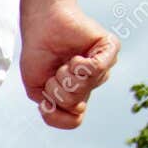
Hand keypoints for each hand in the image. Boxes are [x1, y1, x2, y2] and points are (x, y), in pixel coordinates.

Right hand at [19, 0, 118, 129]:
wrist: (41, 26)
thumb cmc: (37, 56)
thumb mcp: (37, 91)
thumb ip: (53, 109)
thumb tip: (79, 108)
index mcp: (76, 95)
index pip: (74, 120)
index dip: (55, 113)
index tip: (44, 98)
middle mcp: (92, 83)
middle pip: (74, 103)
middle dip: (55, 88)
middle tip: (55, 70)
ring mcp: (103, 67)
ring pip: (83, 88)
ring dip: (64, 75)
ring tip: (64, 60)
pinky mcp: (109, 49)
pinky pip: (96, 70)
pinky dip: (78, 65)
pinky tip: (76, 55)